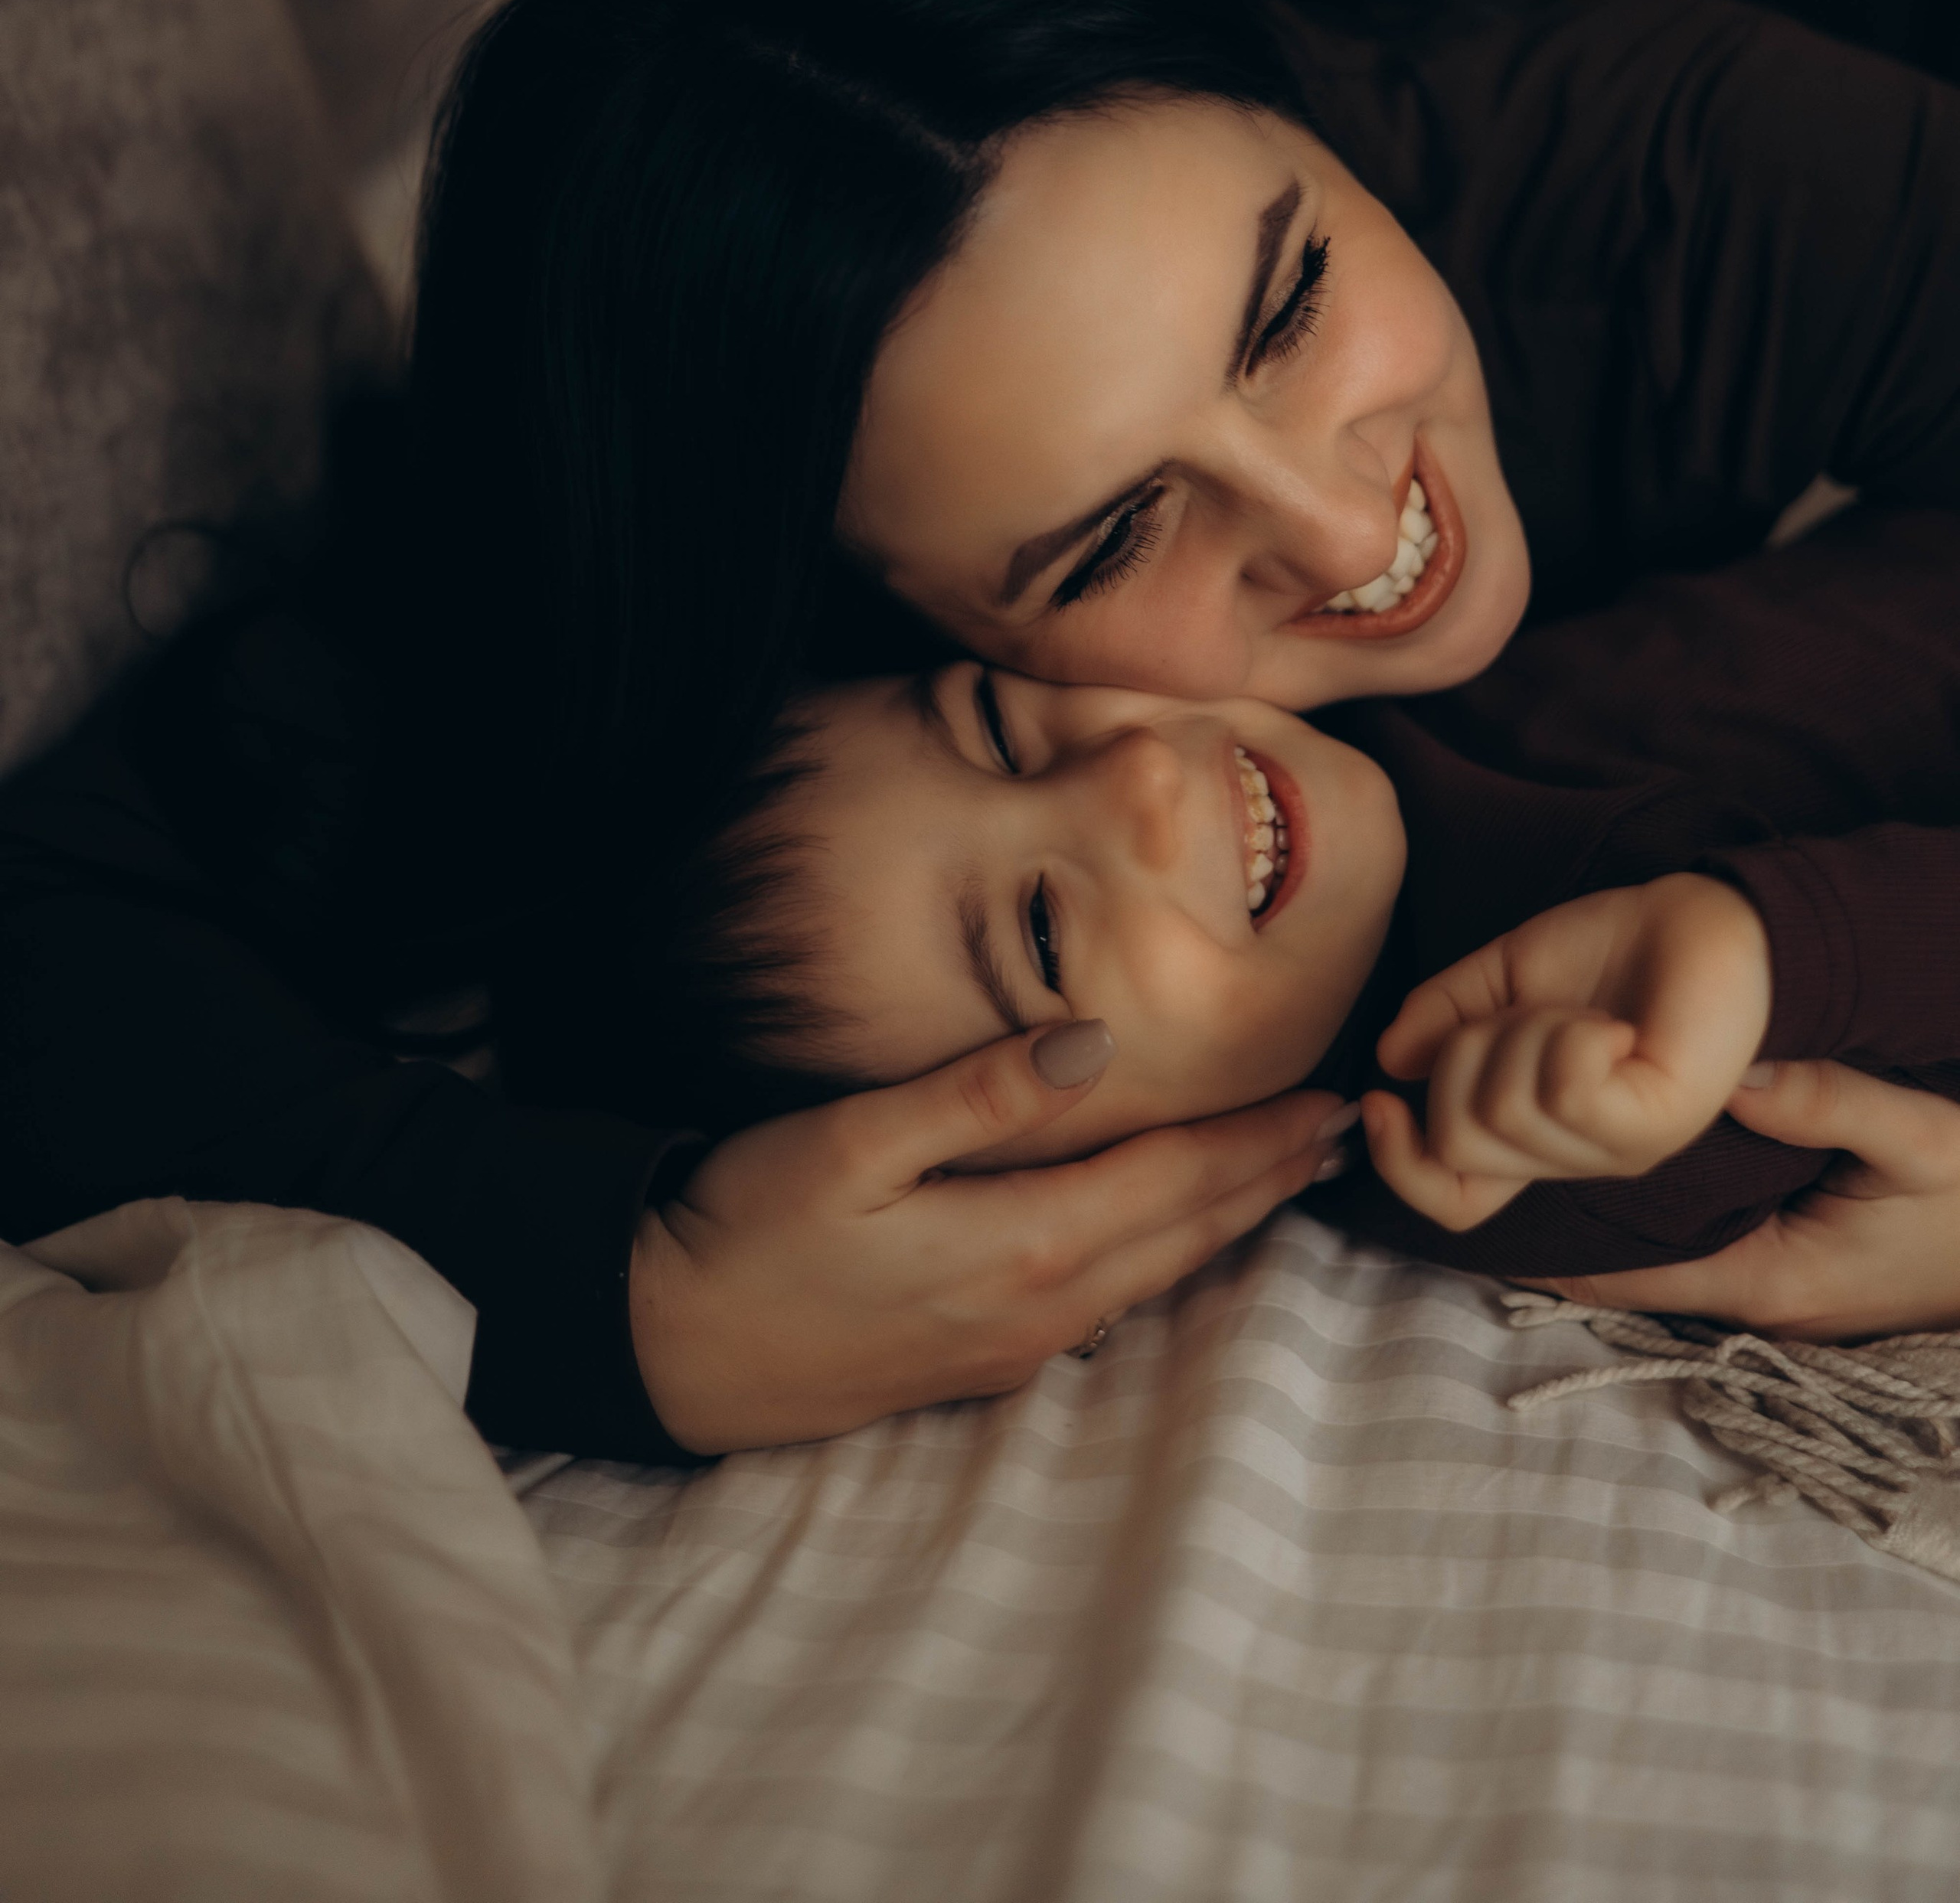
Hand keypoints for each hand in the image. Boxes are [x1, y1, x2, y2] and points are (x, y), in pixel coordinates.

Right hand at [629, 1022, 1342, 1452]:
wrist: (665, 1348)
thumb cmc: (748, 1229)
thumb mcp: (848, 1143)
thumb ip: (973, 1095)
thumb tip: (1092, 1046)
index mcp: (1020, 1243)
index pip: (1175, 1181)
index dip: (1259, 1139)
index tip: (1332, 1100)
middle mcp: (1037, 1307)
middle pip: (1185, 1234)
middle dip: (1270, 1182)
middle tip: (1347, 1137)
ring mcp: (1011, 1347)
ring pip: (1155, 1276)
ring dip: (1228, 1225)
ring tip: (1287, 1181)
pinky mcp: (977, 1364)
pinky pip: (1108, 1304)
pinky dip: (1166, 1259)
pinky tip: (1171, 1243)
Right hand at [1362, 873, 1770, 1231]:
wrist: (1702, 917)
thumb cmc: (1615, 948)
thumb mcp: (1502, 975)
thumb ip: (1441, 1015)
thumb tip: (1388, 1059)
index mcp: (1535, 1131)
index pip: (1451, 1198)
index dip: (1398, 1164)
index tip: (1381, 1098)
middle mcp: (1575, 1155)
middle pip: (1459, 1141)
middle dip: (1467, 1053)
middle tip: (1532, 1016)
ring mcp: (1619, 1147)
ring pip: (1505, 1112)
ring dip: (1526, 1034)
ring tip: (1582, 1016)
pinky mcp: (1658, 1122)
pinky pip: (1566, 1093)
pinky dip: (1571, 1038)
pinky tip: (1612, 1026)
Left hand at [1524, 1058, 1959, 1337]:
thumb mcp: (1922, 1143)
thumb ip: (1832, 1102)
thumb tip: (1737, 1069)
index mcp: (1769, 1280)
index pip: (1625, 1274)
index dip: (1549, 1237)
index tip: (1485, 1184)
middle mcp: (1756, 1298)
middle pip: (1628, 1267)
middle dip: (1560, 1217)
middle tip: (1488, 1146)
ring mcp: (1773, 1289)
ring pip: (1658, 1254)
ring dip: (1604, 1209)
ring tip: (1531, 1142)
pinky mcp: (1791, 1270)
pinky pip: (1700, 1241)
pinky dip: (1656, 1206)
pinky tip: (1625, 1150)